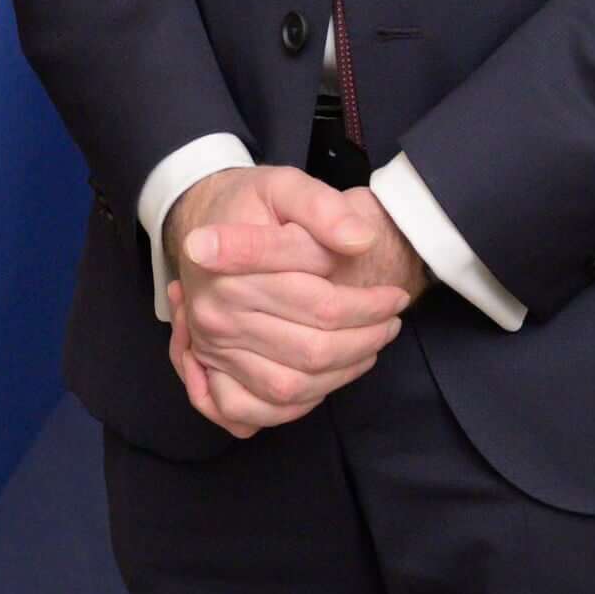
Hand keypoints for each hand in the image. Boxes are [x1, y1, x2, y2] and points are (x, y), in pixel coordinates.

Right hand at [161, 166, 418, 434]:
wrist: (199, 222)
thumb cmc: (249, 205)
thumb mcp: (285, 185)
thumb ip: (324, 208)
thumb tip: (361, 240)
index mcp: (231, 268)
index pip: (319, 303)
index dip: (368, 305)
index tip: (395, 295)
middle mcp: (217, 313)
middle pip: (311, 349)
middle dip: (365, 340)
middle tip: (391, 320)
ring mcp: (212, 347)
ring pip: (291, 386)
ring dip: (342, 373)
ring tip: (371, 345)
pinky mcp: (212, 368)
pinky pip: (256, 408)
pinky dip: (299, 404)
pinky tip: (330, 376)